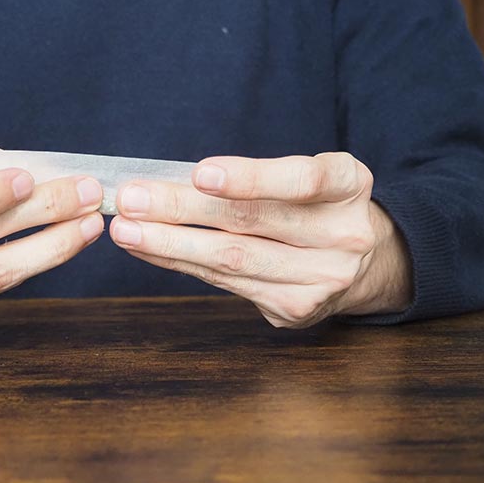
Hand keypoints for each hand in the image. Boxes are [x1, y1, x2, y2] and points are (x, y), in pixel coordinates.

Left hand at [109, 152, 411, 327]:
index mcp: (349, 185)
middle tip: (131, 199)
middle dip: (183, 210)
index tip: (199, 174)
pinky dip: (181, 264)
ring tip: (126, 229)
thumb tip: (164, 180)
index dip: (250, 178)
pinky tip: (149, 250)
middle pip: (253, 222)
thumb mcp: (300, 177)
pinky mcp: (296, 308)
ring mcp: (323, 278)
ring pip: (234, 259)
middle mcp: (345, 234)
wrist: (358, 261)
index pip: (302, 180)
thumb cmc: (311, 206)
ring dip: (170, 244)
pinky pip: (226, 283)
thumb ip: (250, 179)